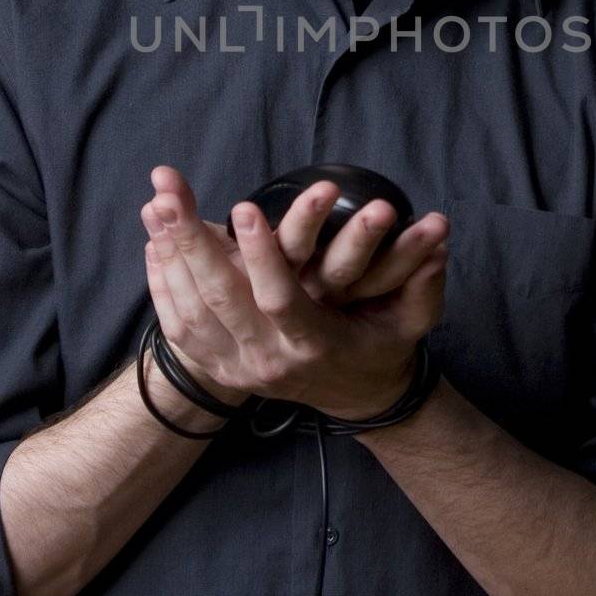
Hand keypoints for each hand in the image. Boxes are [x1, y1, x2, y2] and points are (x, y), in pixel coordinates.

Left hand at [140, 164, 449, 419]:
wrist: (356, 398)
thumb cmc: (382, 346)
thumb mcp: (410, 320)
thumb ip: (424, 280)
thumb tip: (441, 235)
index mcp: (313, 344)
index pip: (279, 298)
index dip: (261, 254)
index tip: (244, 206)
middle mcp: (269, 359)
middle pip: (219, 300)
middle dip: (190, 244)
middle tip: (169, 197)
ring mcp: (239, 368)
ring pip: (191, 310)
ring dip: (169, 256)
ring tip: (155, 205)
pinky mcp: (219, 366)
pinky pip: (179, 326)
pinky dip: (162, 284)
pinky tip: (153, 243)